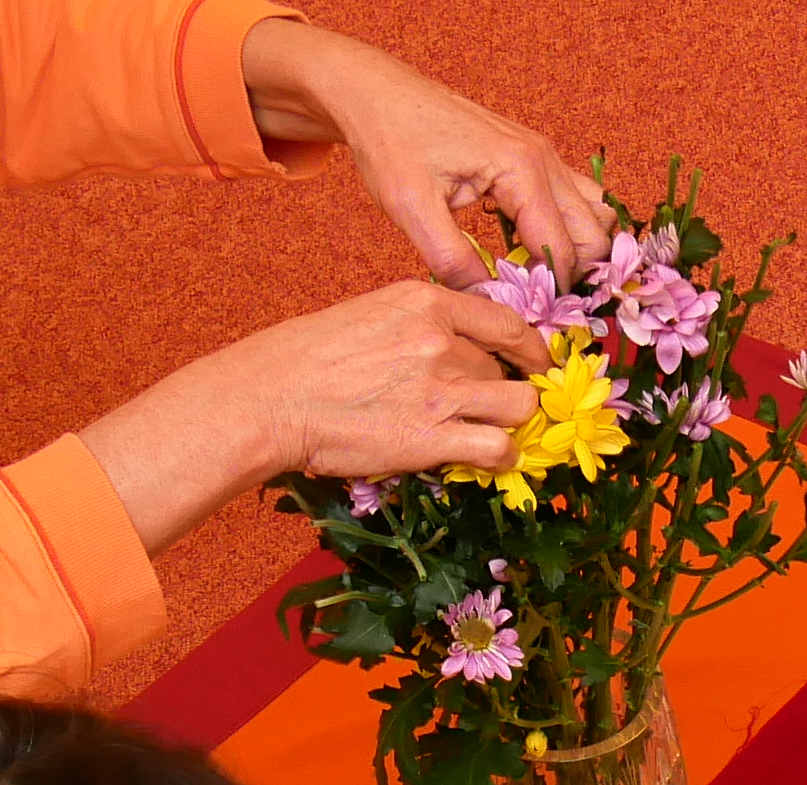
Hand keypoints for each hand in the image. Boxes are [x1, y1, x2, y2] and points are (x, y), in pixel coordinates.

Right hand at [82, 281, 547, 549]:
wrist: (269, 399)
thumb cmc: (303, 359)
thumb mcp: (367, 315)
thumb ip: (416, 324)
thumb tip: (452, 346)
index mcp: (424, 301)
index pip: (505, 320)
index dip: (531, 346)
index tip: (537, 361)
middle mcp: (441, 339)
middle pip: (507, 367)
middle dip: (502, 389)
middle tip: (484, 409)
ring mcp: (441, 388)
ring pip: (518, 405)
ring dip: (510, 423)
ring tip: (490, 434)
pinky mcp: (433, 437)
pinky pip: (500, 447)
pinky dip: (502, 457)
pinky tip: (486, 460)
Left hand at [238, 21, 609, 286]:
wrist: (378, 94)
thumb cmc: (392, 141)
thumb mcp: (411, 208)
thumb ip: (452, 260)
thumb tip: (488, 302)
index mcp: (522, 170)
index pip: (562, 249)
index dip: (549, 292)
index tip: (526, 320)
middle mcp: (545, 159)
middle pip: (596, 234)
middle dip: (574, 275)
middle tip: (536, 303)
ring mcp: (544, 155)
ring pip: (596, 214)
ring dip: (578, 251)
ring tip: (538, 279)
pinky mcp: (534, 157)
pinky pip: (575, 199)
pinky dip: (568, 229)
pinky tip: (531, 250)